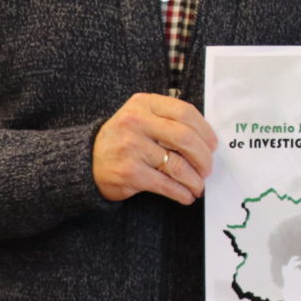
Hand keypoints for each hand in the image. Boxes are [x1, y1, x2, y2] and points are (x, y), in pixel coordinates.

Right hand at [92, 93, 216, 203]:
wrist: (86, 161)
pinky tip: (186, 196)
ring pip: (178, 165)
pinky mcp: (129, 172)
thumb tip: (207, 141)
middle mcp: (136, 122)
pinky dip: (181, 192)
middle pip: (185, 138)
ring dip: (195, 180)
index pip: (185, 112)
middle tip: (208, 169)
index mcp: (144, 104)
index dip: (205, 131)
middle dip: (204, 158)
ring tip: (198, 186)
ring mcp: (131, 147)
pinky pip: (166, 184)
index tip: (213, 145)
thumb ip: (168, 119)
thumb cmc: (124, 139)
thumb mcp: (141, 117)